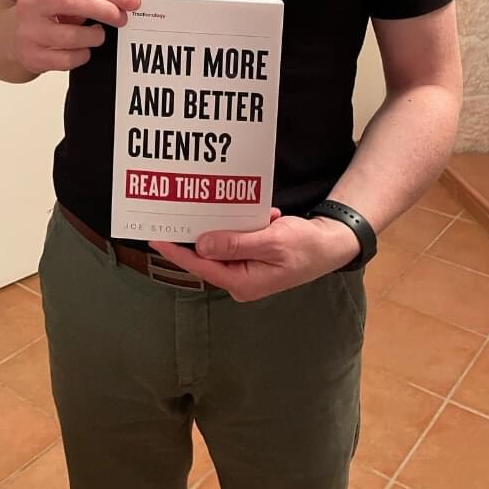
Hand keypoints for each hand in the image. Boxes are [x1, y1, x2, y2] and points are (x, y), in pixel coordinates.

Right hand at [11, 0, 140, 74]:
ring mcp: (27, 30)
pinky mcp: (30, 55)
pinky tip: (83, 49)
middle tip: (122, 18)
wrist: (11, 34)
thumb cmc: (47, 11)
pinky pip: (66, 59)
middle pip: (71, 1)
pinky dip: (82, 55)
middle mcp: (30, 3)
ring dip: (94, 36)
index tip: (132, 0)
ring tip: (98, 34)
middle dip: (104, 9)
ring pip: (69, 35)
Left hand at [149, 211, 360, 301]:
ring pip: (221, 245)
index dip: (177, 251)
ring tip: (221, 205)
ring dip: (225, 225)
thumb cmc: (306, 246)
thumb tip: (202, 245)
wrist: (331, 244)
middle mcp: (241, 280)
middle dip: (196, 234)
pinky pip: (237, 240)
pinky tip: (261, 214)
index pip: (201, 266)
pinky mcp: (253, 258)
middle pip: (207, 256)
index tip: (157, 238)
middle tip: (175, 213)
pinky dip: (243, 225)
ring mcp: (247, 270)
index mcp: (243, 282)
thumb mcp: (272, 242)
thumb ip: (236, 244)